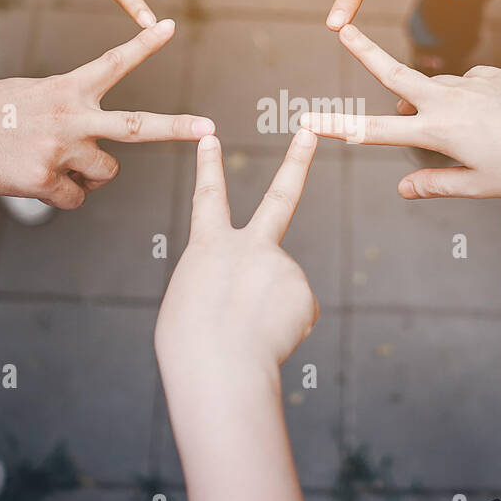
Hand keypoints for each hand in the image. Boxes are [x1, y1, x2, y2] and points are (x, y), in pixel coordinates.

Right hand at [0, 19, 213, 207]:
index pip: (114, 62)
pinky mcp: (45, 179)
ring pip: (105, 174)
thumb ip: (68, 108)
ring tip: (51, 161)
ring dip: (88, 176)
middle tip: (210, 129)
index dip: (144, 44)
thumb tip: (94, 144)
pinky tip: (32, 180)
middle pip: (137, 127)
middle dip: (177, 129)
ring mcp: (60, 149)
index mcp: (67, 88)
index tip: (169, 26)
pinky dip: (60, 196)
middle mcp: (71, 116)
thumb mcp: (31, 95)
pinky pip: (74, 199)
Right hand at [155, 129, 319, 378]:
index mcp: (208, 248)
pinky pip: (295, 315)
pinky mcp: (304, 293)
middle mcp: (249, 247)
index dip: (209, 166)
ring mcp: (281, 266)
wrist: (220, 369)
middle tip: (310, 130)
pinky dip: (283, 332)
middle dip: (296, 160)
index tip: (211, 137)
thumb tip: (257, 292)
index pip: (208, 197)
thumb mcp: (189, 304)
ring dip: (267, 316)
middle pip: (280, 197)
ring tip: (248, 335)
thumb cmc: (193, 346)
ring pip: (280, 292)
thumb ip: (222, 284)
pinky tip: (268, 341)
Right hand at [300, 25, 500, 199]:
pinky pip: (469, 89)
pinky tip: (500, 123)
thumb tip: (403, 189)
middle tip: (341, 27)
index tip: (307, 121)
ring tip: (475, 139)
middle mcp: (450, 99)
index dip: (338, 127)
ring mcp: (472, 82)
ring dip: (434, 108)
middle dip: (364, 50)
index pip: (375, 130)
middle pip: (394, 72)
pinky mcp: (493, 74)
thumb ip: (436, 185)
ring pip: (437, 91)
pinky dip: (471, 106)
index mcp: (440, 132)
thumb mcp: (479, 186)